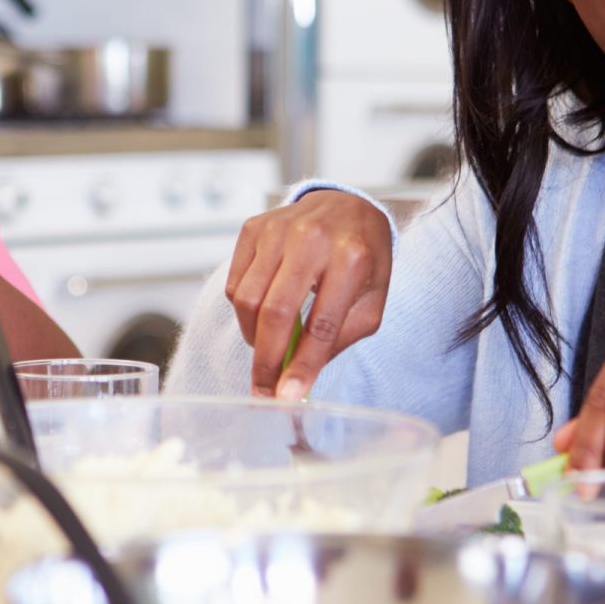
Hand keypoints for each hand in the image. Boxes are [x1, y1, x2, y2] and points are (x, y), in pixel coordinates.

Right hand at [225, 190, 390, 398]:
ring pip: (246, 299)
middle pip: (276, 313)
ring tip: (270, 345)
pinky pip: (234, 284)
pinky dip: (243, 310)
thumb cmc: (363, 259)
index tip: (287, 398)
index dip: (302, 366)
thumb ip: (339, 339)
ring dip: (253, 336)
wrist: (348, 206)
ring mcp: (278, 230)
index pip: (322, 324)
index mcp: (352, 258)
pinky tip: (263, 312)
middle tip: (265, 390)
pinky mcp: (253, 228)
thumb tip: (298, 380)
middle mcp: (312, 238)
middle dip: (267, 361)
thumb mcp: (371, 301)